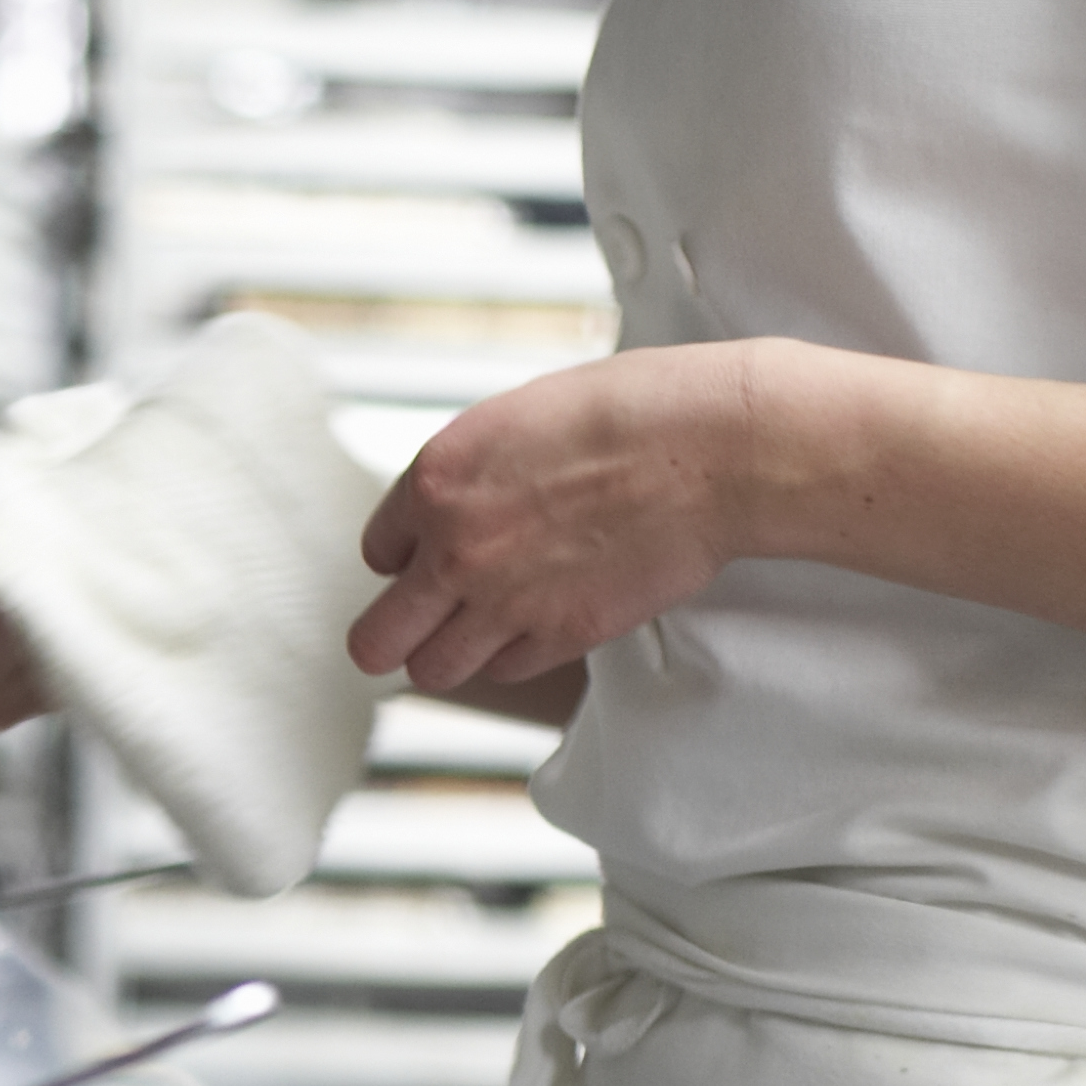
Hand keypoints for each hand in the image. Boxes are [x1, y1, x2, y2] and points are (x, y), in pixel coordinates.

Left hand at [349, 342, 755, 692]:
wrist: (710, 449)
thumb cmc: (628, 414)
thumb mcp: (512, 422)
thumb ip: (464, 479)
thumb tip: (445, 514)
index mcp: (435, 483)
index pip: (377, 553)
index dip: (407, 557)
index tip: (432, 554)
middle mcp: (454, 550)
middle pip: (376, 640)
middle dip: (394, 633)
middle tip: (418, 625)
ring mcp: (505, 602)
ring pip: (432, 670)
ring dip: (449, 653)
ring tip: (478, 629)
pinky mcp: (561, 636)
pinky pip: (504, 670)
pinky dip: (514, 654)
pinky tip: (538, 620)